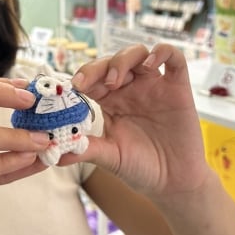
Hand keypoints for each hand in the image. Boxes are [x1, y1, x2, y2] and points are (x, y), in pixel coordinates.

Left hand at [69, 43, 209, 201]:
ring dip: (123, 59)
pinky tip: (150, 64)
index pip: (93, 78)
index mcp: (111, 101)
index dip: (82, 76)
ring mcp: (154, 85)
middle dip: (98, 68)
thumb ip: (86, 150)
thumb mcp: (110, 157)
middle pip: (112, 61)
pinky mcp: (178, 87)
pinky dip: (162, 52)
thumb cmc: (141, 168)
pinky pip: (173, 57)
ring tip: (116, 80)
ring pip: (137, 53)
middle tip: (89, 83)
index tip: (73, 87)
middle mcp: (131, 89)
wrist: (173, 182)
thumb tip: (56, 154)